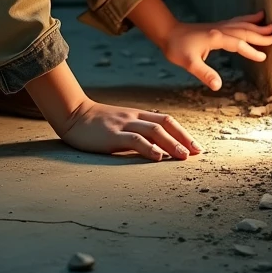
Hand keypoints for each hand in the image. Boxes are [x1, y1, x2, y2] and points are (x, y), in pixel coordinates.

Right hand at [59, 98, 201, 161]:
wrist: (74, 115)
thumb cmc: (97, 124)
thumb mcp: (121, 126)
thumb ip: (137, 133)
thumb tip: (156, 148)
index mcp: (137, 115)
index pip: (166, 121)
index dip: (183, 133)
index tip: (195, 147)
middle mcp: (134, 117)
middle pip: (165, 124)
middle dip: (183, 138)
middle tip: (197, 153)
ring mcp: (123, 125)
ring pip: (154, 131)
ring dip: (171, 144)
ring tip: (184, 156)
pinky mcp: (112, 134)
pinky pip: (134, 139)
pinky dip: (148, 147)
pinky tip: (157, 157)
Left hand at [163, 11, 271, 89]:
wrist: (168, 32)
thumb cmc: (177, 47)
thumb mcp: (188, 63)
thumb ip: (204, 73)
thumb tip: (217, 86)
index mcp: (215, 37)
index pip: (237, 43)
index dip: (250, 50)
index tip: (263, 57)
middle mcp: (219, 29)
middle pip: (242, 31)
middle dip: (258, 34)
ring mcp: (218, 27)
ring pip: (240, 24)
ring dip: (255, 25)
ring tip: (269, 24)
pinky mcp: (217, 27)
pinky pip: (235, 22)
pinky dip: (246, 21)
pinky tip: (252, 20)